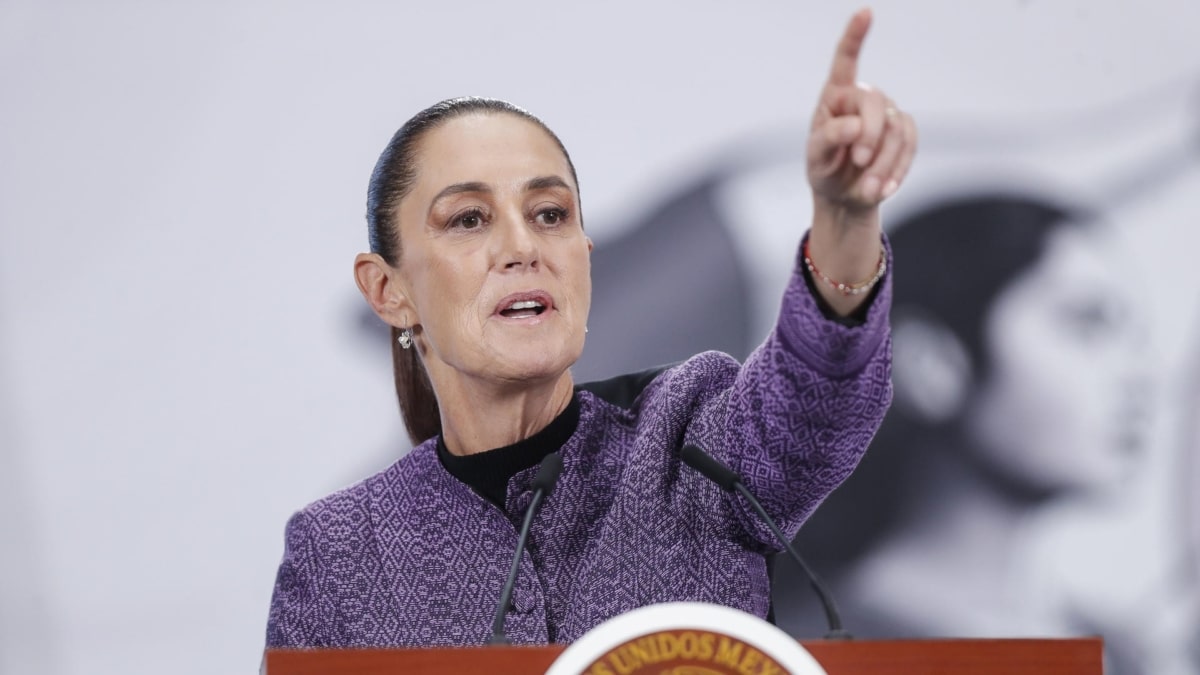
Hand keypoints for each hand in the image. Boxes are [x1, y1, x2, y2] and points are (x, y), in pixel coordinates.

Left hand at [807, 9, 916, 212]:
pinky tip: (882, 189)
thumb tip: (853, 127)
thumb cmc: (825, 171)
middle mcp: (863, 99)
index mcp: (835, 97)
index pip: (845, 62)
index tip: (865, 12)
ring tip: (866, 188)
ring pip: (896, 129)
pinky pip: (910, 144)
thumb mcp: (816, 159)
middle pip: (875, 103)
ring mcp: (887, 113)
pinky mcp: (905, 131)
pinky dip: (897, 169)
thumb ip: (827, 140)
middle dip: (869, 136)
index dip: (855, 37)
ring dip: (882, 163)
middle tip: (856, 162)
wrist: (845, 197)